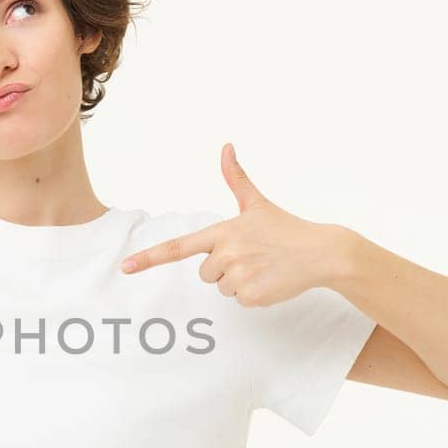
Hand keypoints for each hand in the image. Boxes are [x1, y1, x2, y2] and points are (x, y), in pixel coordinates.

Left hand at [118, 143, 349, 307]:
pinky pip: (239, 301)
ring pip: (221, 288)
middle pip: (204, 273)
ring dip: (240, 282)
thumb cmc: (286, 228)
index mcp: (223, 231)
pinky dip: (254, 295)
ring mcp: (239, 275)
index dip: (149, 258)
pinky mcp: (252, 295)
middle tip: (253, 256)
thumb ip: (236, 177)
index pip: (178, 246)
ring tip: (263, 267)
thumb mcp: (256, 203)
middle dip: (225, 268)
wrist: (321, 252)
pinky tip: (270, 280)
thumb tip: (226, 145)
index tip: (125, 267)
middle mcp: (227, 253)